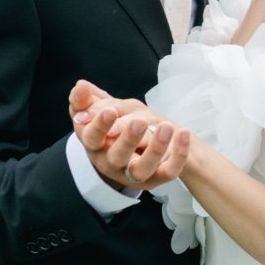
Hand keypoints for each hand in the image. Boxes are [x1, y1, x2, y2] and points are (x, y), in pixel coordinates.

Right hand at [70, 89, 189, 190]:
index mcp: (94, 145)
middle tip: (139, 121)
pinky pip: (168, 171)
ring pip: (143, 168)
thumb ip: (84, 99)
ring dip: (155, 149)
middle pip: (117, 157)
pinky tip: (183, 133)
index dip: (99, 126)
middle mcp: (111, 162)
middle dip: (128, 139)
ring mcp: (133, 173)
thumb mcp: (94, 111)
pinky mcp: (155, 178)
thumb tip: (81, 86)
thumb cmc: (108, 127)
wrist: (129, 150)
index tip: (109, 111)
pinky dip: (178, 155)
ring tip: (167, 127)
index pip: (92, 138)